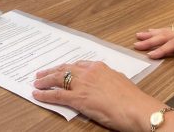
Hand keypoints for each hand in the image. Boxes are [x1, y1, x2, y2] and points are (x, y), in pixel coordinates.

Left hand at [33, 60, 173, 131]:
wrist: (137, 108)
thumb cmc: (133, 99)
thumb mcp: (119, 81)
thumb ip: (108, 79)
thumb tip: (104, 83)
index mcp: (99, 67)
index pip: (77, 64)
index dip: (66, 67)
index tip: (60, 68)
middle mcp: (89, 72)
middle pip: (64, 69)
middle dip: (51, 71)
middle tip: (41, 73)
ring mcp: (83, 84)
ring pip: (57, 79)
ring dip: (44, 80)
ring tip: (36, 82)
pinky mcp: (79, 99)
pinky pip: (57, 95)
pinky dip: (45, 95)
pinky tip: (37, 95)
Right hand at [134, 22, 173, 68]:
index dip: (162, 49)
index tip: (151, 55)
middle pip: (166, 35)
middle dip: (151, 40)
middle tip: (136, 44)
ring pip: (166, 31)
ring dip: (152, 34)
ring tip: (138, 35)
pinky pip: (169, 30)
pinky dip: (158, 31)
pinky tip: (151, 31)